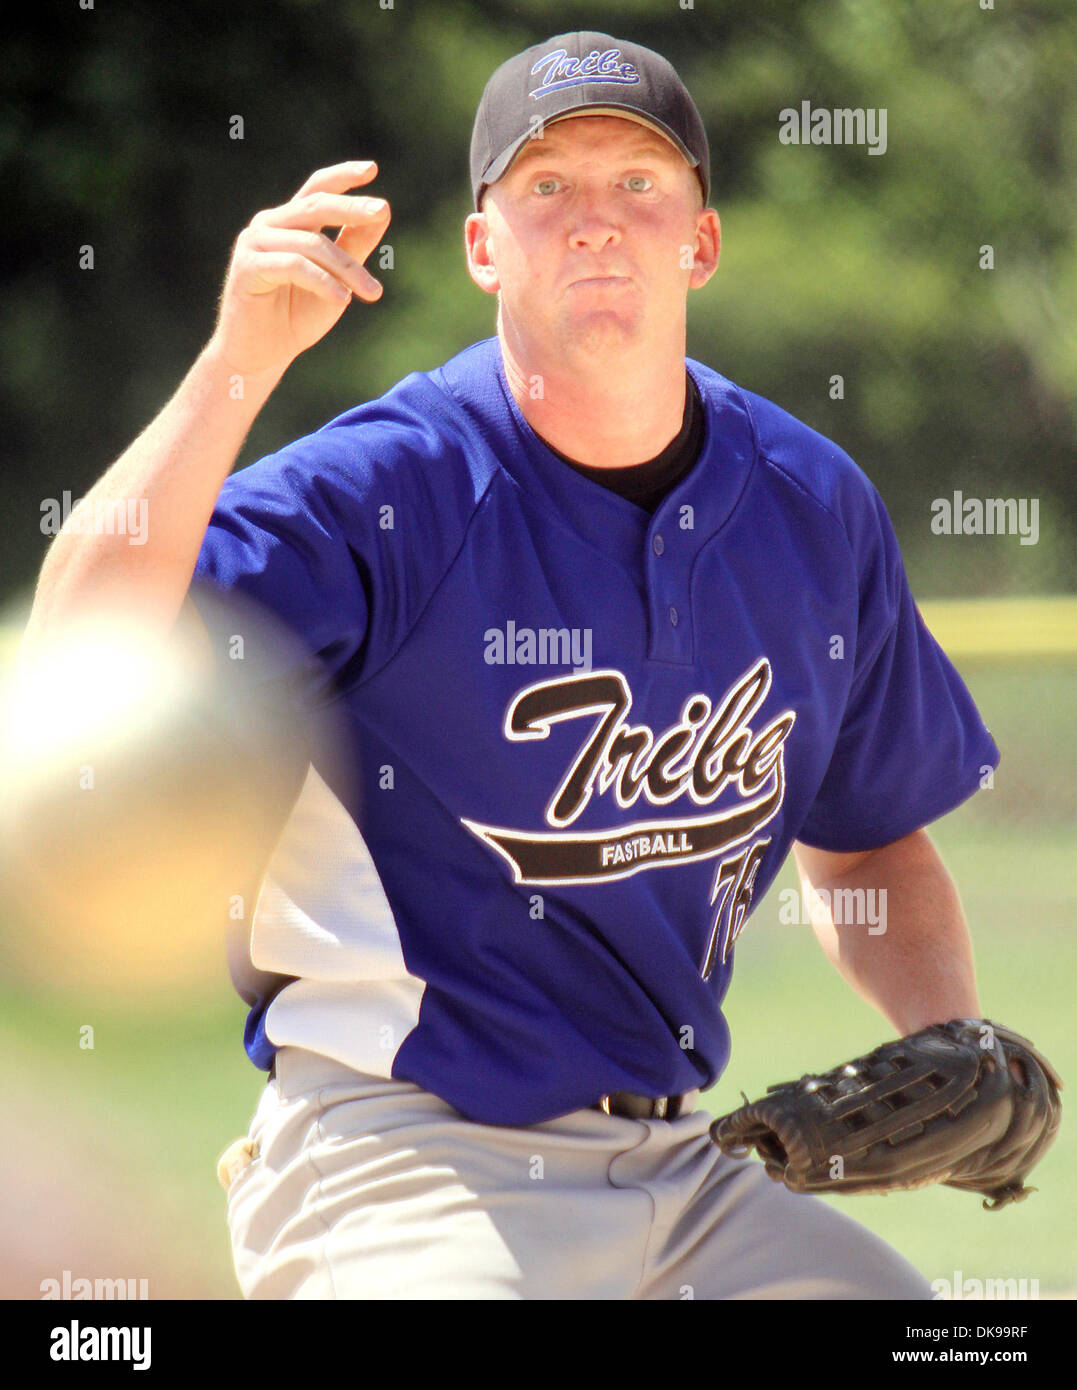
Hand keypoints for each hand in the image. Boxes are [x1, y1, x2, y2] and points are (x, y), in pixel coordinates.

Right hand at [207, 161, 390, 377]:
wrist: (260, 354)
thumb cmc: (295, 317)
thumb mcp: (336, 279)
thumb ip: (354, 246)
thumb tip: (382, 210)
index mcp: (289, 223)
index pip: (317, 190)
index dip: (343, 177)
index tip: (372, 169)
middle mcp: (269, 225)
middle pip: (315, 206)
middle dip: (351, 208)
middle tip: (381, 211)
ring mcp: (255, 243)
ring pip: (311, 243)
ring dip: (347, 268)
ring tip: (372, 292)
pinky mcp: (248, 267)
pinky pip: (294, 266)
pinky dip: (322, 282)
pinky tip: (342, 300)